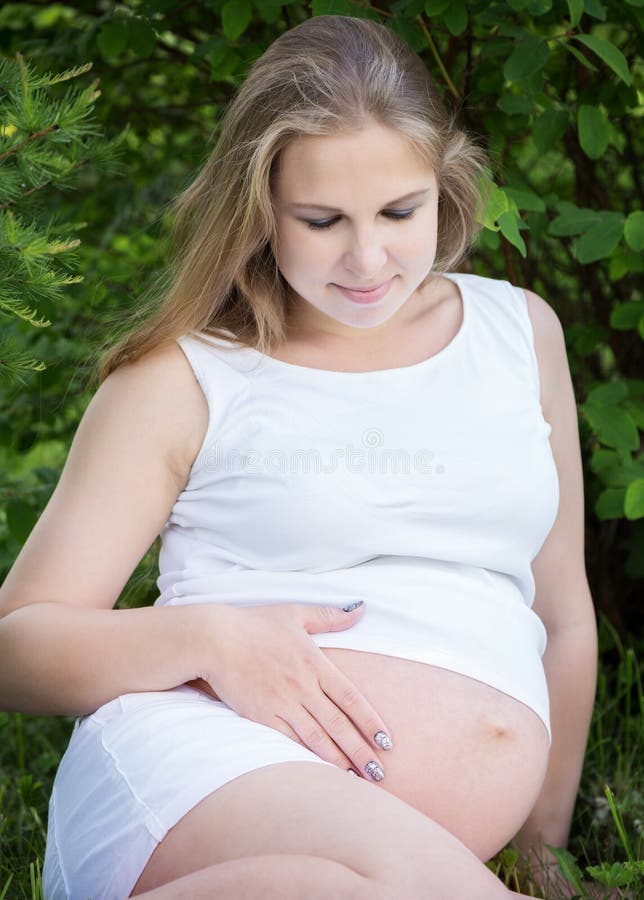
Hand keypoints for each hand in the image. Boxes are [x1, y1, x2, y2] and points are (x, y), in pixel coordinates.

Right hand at [192, 601, 393, 781]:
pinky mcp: (261, 715)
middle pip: (338, 724)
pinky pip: (289, 741)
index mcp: (314, 662)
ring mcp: (282, 703)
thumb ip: (329, 616)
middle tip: (380, 773)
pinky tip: (320, 769)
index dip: (370, 722)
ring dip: (339, 759)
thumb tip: (360, 610)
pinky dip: (307, 756)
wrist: (215, 638)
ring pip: (317, 738)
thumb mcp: (295, 613)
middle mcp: (302, 686)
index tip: (387, 741)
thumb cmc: (254, 623)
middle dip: (361, 751)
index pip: (351, 698)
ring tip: (357, 778)